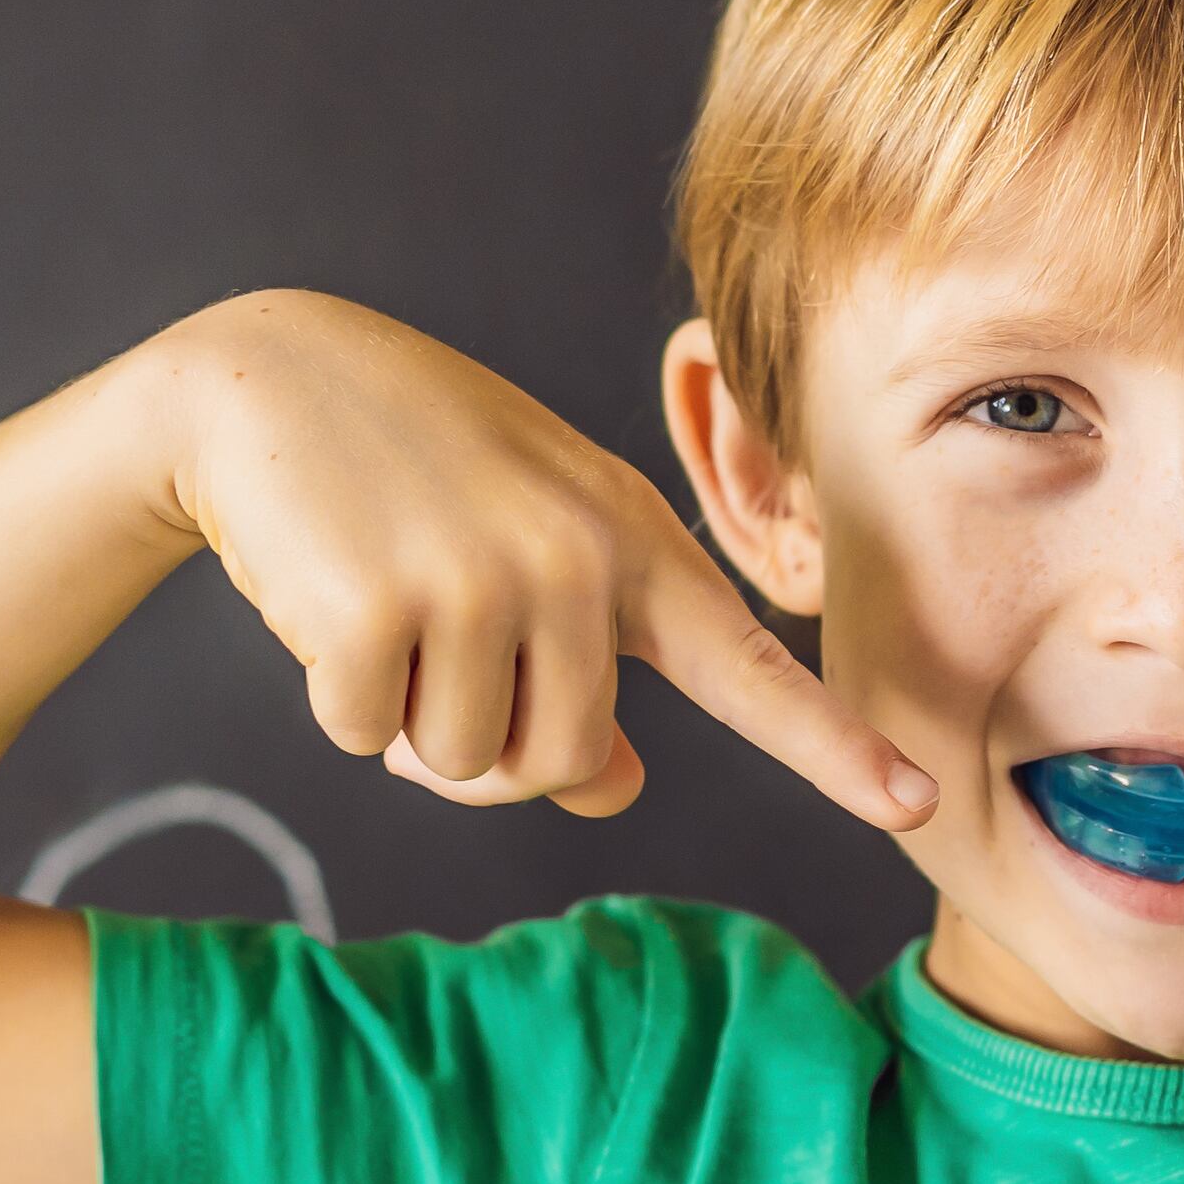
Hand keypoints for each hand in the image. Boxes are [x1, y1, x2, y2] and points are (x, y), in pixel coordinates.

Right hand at [151, 292, 935, 828]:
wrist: (265, 380)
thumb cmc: (417, 475)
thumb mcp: (532, 544)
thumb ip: (595, 660)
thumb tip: (620, 787)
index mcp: (632, 539)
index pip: (749, 663)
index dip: (833, 746)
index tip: (918, 803)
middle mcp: (575, 559)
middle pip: (568, 762)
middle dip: (496, 743)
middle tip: (445, 644)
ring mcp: (480, 580)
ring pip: (466, 764)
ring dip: (411, 718)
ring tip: (389, 601)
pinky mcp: (377, 610)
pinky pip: (370, 740)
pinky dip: (339, 699)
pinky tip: (329, 597)